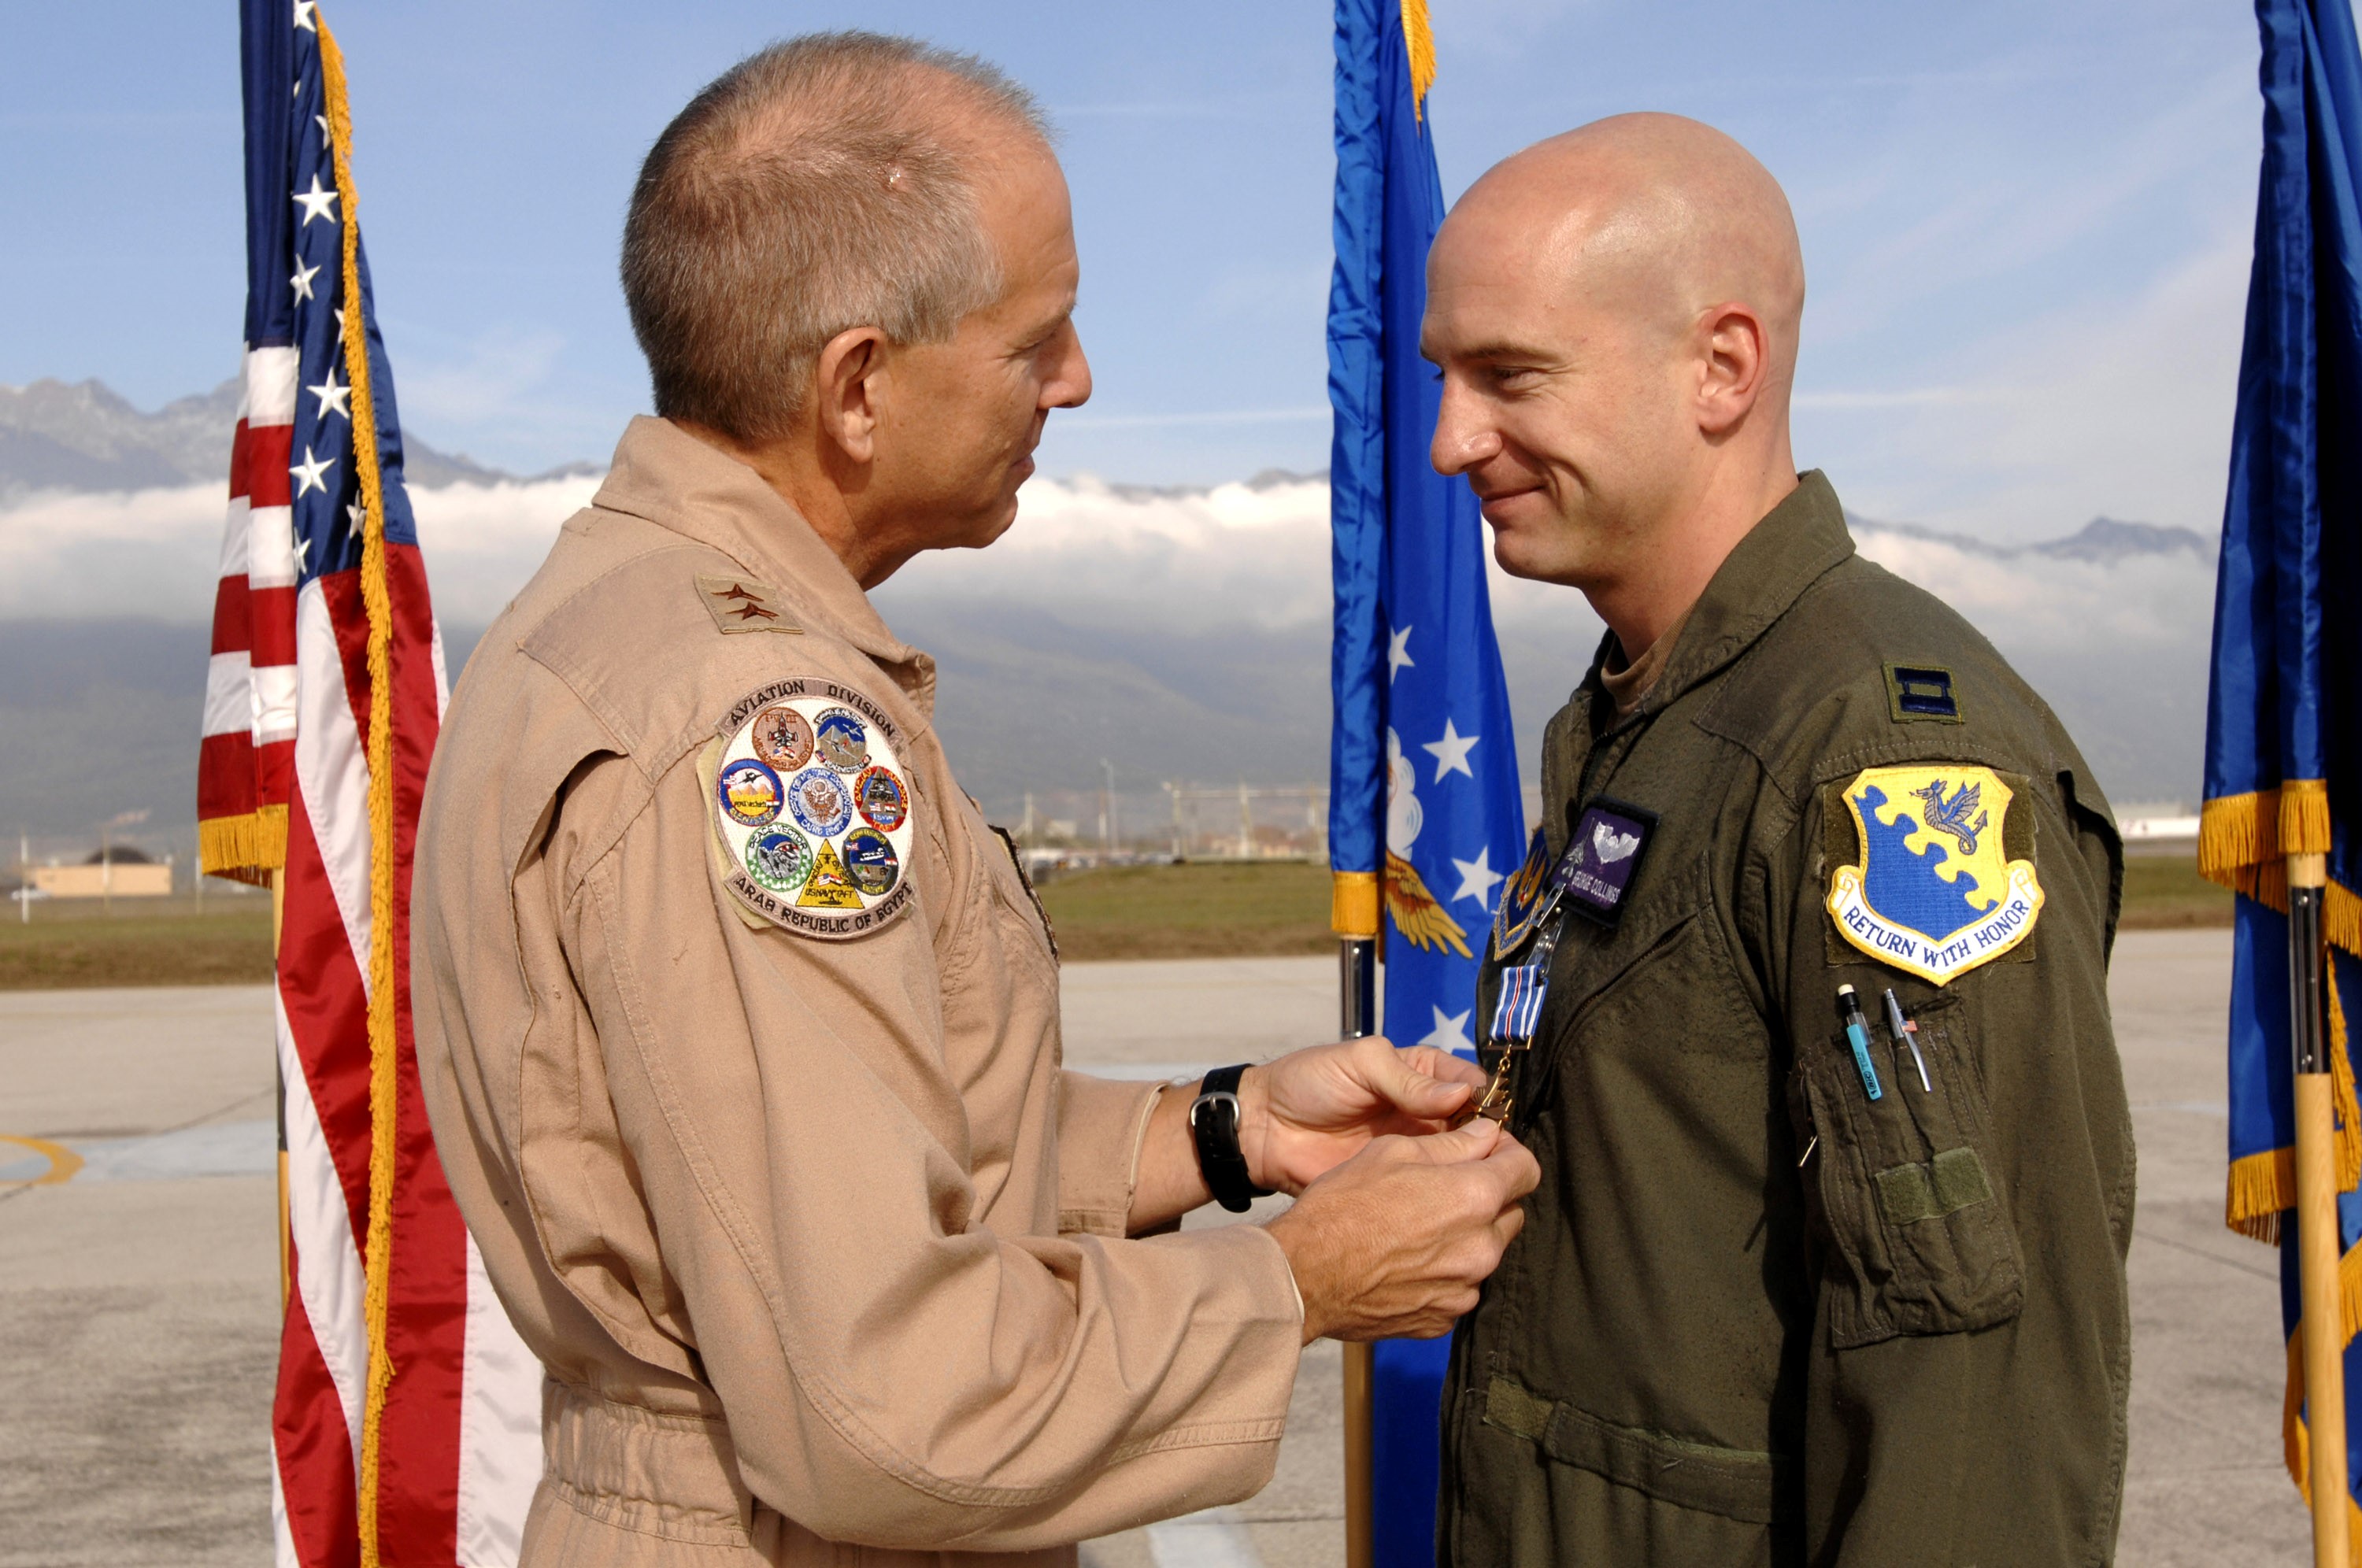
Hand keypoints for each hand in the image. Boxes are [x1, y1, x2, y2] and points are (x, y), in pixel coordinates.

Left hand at [1239, 1036, 1485, 1195]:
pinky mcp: (1398, 1184)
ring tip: (1484, 1184)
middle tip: (1497, 1160)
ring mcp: (1414, 1151)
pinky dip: (1446, 1197)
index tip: (1495, 1120)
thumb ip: (1408, 1079)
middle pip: (1474, 1127)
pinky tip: (1457, 1205)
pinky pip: (1431, 1190)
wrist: (1264, 1131)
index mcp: (1421, 1074)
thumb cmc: (1308, 1082)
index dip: (1486, 1101)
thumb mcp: (1359, 1064)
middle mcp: (1425, 1112)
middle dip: (1489, 1141)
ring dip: (1472, 1172)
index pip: (1471, 1085)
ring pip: (1459, 1162)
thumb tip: (1461, 1097)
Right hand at [1265, 1116, 1538, 1341]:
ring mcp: (1465, 1289)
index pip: (1527, 1169)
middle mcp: (1482, 1248)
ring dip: (1465, 1237)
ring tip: (1417, 1228)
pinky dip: (1444, 1273)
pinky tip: (1406, 1261)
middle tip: (1444, 1188)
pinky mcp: (1444, 1319)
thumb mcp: (1393, 1151)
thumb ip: (1453, 1143)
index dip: (1507, 1154)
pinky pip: (1459, 1287)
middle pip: (1510, 1212)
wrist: (1304, 1276)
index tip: (1485, 1151)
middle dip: (1488, 1196)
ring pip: (1485, 1252)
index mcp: (1475, 1197)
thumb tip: (1487, 1134)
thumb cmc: (1342, 1207)